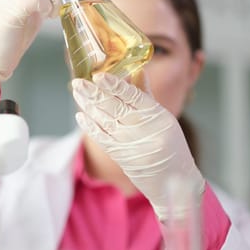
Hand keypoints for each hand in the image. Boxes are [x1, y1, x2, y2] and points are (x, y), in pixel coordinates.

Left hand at [71, 73, 204, 219]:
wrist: (172, 179)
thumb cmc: (170, 144)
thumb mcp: (164, 117)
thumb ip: (146, 95)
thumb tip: (136, 70)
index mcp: (156, 115)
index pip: (132, 95)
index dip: (114, 85)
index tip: (99, 75)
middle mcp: (142, 129)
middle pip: (114, 107)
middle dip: (93, 93)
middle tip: (78, 81)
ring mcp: (129, 143)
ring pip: (104, 120)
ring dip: (88, 105)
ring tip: (77, 92)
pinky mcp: (119, 155)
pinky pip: (101, 138)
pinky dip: (89, 126)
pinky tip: (80, 114)